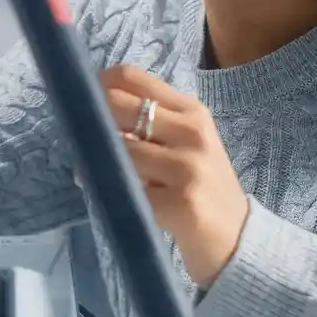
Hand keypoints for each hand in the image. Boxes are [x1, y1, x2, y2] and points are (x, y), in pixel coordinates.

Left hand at [100, 64, 250, 288]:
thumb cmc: (203, 186)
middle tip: (79, 137)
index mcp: (191, 111)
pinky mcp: (181, 203)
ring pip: (119, 149)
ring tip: (90, 170)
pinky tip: (107, 195)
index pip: (132, 77)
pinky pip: (126, 188)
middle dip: (91, 119)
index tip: (80, 100)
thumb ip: (151, 124)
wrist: (237, 238)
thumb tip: (93, 112)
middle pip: (119, 106)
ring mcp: (188, 168)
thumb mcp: (187, 144)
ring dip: (94, 159)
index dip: (97, 84)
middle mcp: (192, 132)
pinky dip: (106, 190)